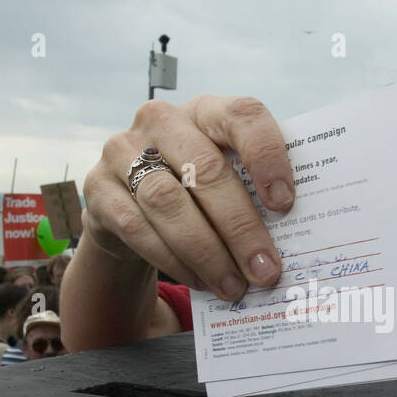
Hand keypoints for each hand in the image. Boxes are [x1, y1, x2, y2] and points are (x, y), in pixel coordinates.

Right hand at [82, 95, 295, 302]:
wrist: (130, 204)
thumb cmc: (195, 191)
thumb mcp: (224, 177)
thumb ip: (253, 191)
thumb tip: (299, 237)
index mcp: (207, 110)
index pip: (243, 117)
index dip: (267, 156)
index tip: (285, 204)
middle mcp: (161, 120)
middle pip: (206, 170)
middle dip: (240, 228)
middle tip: (265, 270)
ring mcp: (122, 150)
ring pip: (168, 202)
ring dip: (207, 252)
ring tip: (234, 286)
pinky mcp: (97, 187)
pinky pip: (137, 228)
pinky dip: (173, 260)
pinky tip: (200, 281)